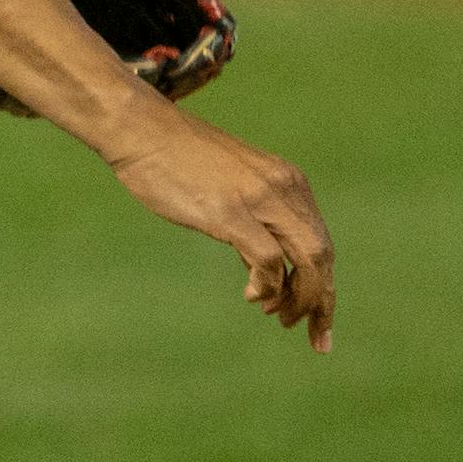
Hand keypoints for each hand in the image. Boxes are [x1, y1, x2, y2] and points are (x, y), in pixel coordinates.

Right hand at [106, 114, 334, 352]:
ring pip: (308, 260)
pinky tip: (251, 296)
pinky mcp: (230, 211)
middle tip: (309, 333)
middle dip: (321, 302)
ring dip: (300, 299)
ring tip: (278, 317)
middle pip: (323, 255)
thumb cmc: (174, 157)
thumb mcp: (229, 185)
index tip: (317, 319)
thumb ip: (253, 219)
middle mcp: (282, 187)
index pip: (320, 241)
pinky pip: (270, 260)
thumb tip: (263, 268)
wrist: (139, 128)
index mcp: (286, 180)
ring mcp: (258, 199)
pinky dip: (269, 286)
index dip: (324, 284)